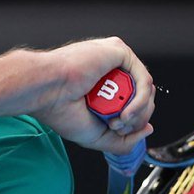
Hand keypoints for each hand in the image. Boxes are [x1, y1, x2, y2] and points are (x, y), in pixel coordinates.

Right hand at [31, 37, 154, 152]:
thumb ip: (123, 141)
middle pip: (142, 96)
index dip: (131, 121)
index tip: (115, 130)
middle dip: (136, 118)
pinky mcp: (119, 52)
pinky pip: (143, 79)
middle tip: (116, 126)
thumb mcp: (96, 136)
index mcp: (102, 85)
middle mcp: (109, 70)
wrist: (45, 92)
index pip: (131, 103)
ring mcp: (114, 60)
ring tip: (118, 121)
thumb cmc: (60, 110)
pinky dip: (140, 100)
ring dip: (137, 112)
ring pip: (145, 89)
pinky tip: (126, 112)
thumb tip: (148, 129)